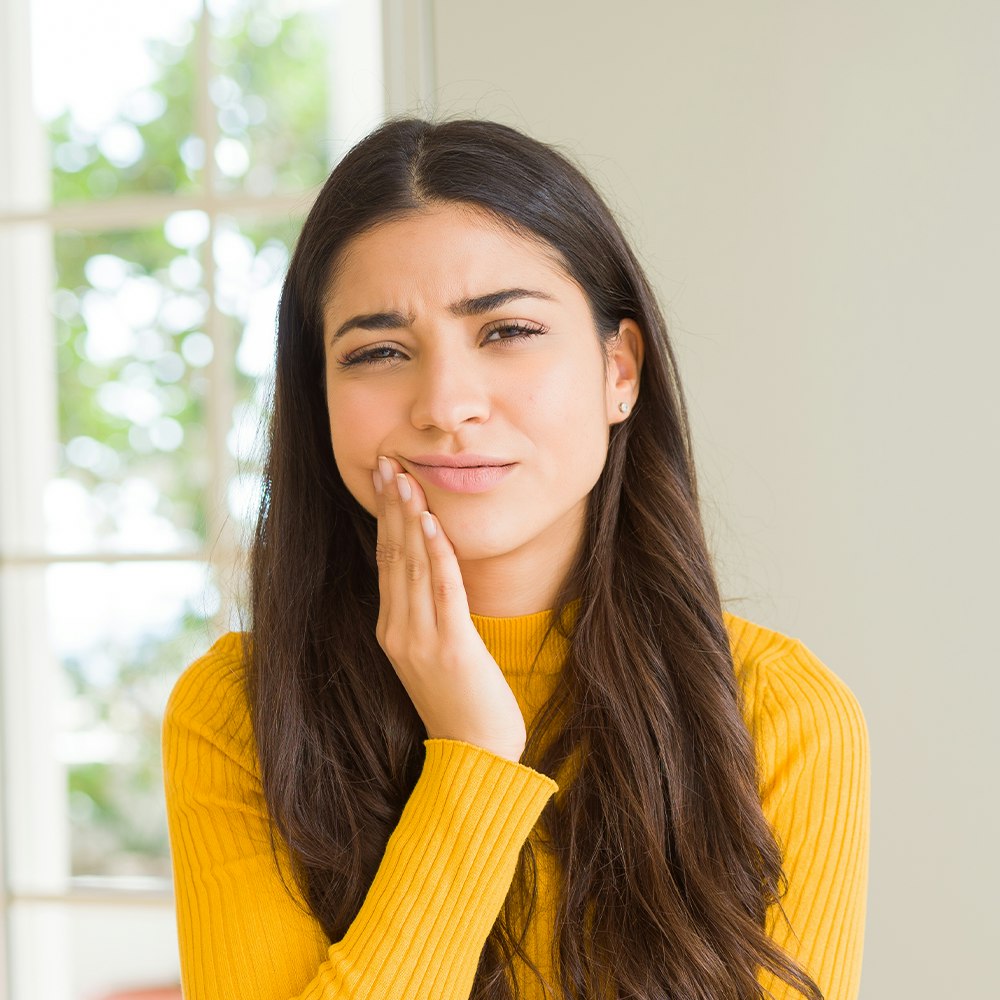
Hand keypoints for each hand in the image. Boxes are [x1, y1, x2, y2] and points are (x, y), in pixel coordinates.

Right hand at [371, 455, 526, 762]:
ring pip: (413, 566)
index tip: (386, 480)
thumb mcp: (434, 654)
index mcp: (391, 630)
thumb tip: (432, 573)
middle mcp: (398, 631)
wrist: (475, 756)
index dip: (386, 518)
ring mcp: (420, 640)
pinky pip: (442, 590)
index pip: (386, 562)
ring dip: (411, 519)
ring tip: (407, 480)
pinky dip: (437, 554)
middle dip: (391, 506)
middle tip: (388, 463)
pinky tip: (433, 525)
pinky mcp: (450, 647)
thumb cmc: (462, 703)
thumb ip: (427, 615)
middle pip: (393, 555)